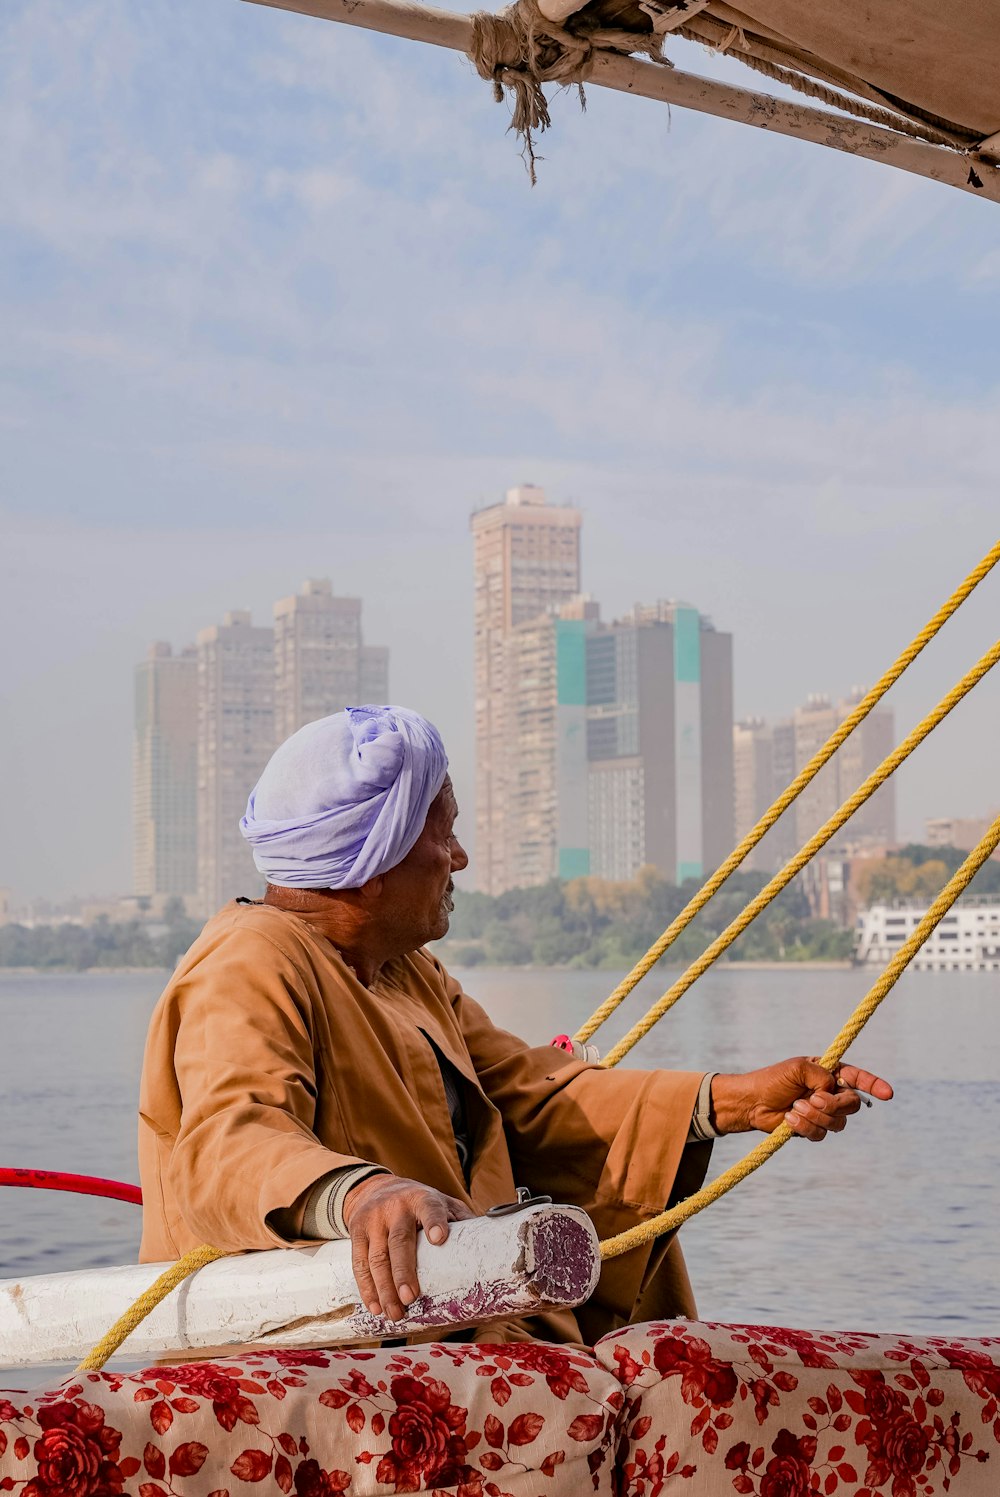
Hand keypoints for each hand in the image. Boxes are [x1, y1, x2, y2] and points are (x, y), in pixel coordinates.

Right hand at [342, 1174, 474, 1321]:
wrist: (375, 1187)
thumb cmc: (418, 1204)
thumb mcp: (441, 1203)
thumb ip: (460, 1220)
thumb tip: (489, 1248)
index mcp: (423, 1198)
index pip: (430, 1208)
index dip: (434, 1222)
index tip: (438, 1238)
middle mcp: (396, 1207)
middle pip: (399, 1241)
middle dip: (403, 1271)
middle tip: (410, 1298)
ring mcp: (374, 1218)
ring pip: (376, 1257)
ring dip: (384, 1288)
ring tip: (395, 1313)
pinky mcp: (357, 1230)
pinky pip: (359, 1262)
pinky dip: (366, 1287)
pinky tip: (375, 1306)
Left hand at [711, 1058, 892, 1141]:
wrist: (753, 1102)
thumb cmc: (773, 1080)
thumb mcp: (797, 1069)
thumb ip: (820, 1075)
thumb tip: (832, 1091)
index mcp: (829, 1073)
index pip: (857, 1078)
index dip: (874, 1086)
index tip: (888, 1094)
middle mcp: (830, 1093)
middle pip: (852, 1104)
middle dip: (835, 1105)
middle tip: (814, 1099)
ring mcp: (823, 1113)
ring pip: (839, 1122)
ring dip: (816, 1116)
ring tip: (794, 1107)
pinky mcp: (813, 1129)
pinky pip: (821, 1134)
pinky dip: (805, 1127)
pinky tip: (789, 1119)